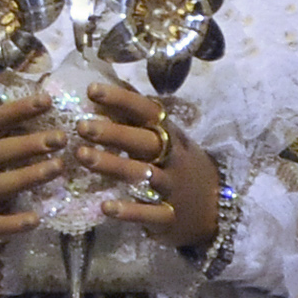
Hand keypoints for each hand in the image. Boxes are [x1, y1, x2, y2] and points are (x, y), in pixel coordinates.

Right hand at [0, 92, 63, 245]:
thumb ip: (9, 122)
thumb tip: (39, 84)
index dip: (19, 110)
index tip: (48, 100)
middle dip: (29, 144)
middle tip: (62, 137)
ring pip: (0, 185)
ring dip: (28, 176)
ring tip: (59, 167)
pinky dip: (13, 223)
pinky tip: (36, 219)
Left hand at [75, 80, 217, 250]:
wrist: (216, 207)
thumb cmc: (179, 163)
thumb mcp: (166, 135)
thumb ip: (137, 113)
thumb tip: (108, 80)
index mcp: (170, 133)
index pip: (147, 111)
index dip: (121, 99)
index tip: (92, 89)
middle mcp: (172, 158)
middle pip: (144, 141)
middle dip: (114, 133)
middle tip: (81, 126)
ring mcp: (172, 188)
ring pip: (143, 175)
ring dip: (113, 165)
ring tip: (81, 156)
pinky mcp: (168, 217)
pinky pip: (149, 214)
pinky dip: (129, 211)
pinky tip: (105, 207)